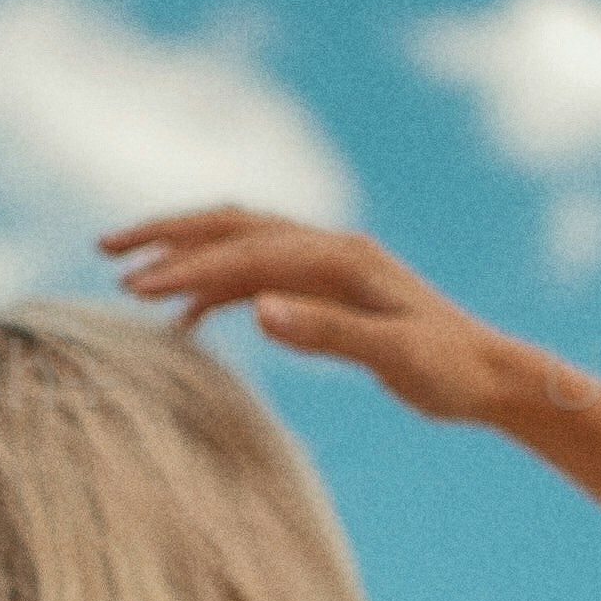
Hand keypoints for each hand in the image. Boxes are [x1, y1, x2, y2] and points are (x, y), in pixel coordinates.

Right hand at [97, 207, 522, 423]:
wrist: (495, 375)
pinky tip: (185, 321)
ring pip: (240, 244)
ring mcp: (328, 266)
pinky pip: (258, 276)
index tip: (132, 288)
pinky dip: (215, 289)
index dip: (188, 267)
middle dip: (168, 235)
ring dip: (185, 254)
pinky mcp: (328, 290)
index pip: (247, 251)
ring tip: (127, 274)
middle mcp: (330, 249)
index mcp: (341, 258)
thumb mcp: (395, 357)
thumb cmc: (452, 370)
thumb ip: (328, 332)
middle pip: (233, 225)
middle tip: (105, 250)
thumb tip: (259, 311)